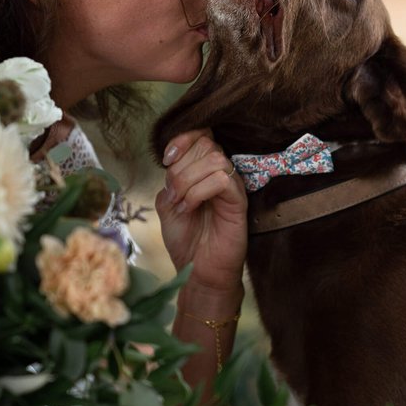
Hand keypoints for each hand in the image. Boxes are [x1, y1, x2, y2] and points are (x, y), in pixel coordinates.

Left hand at [156, 129, 246, 293]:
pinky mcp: (239, 201)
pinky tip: (189, 208)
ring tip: (180, 203)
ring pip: (215, 158)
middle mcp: (221, 173)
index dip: (183, 139)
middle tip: (173, 194)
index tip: (166, 159)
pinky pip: (222, 179)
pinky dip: (199, 191)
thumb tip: (173, 161)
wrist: (197, 271)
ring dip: (188, 180)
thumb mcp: (167, 203)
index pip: (201, 134)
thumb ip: (171, 178)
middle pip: (206, 144)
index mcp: (204, 169)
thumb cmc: (186, 238)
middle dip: (181, 167)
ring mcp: (232, 186)